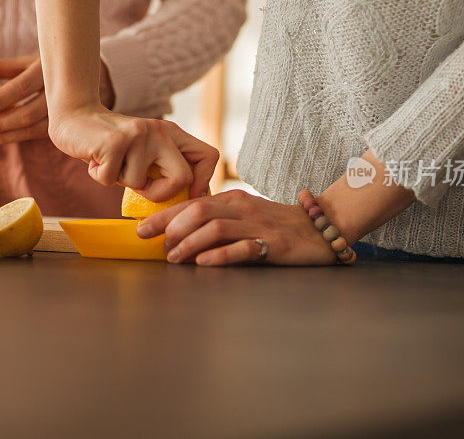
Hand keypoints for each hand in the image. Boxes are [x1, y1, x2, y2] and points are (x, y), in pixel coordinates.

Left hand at [0, 56, 115, 144]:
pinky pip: (37, 134)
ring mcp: (63, 111)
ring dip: (5, 135)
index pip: (20, 88)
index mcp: (47, 69)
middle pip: (27, 114)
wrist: (86, 76)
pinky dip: (16, 137)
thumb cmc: (47, 66)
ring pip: (33, 129)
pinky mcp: (62, 124)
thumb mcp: (25, 61)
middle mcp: (58, 92)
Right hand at [48, 104, 218, 200]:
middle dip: (161, 194)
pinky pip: (111, 180)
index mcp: (172, 133)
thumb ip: (162, 167)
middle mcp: (160, 132)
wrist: (75, 118)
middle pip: (182, 178)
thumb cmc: (110, 144)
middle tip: (140, 188)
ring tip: (110, 163)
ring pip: (139, 184)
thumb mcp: (144, 151)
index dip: (203, 182)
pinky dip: (100, 176)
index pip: (208, 156)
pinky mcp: (114, 142)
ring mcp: (138, 136)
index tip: (187, 196)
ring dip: (120, 181)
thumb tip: (182, 202)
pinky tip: (96, 159)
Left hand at [137, 190, 337, 265]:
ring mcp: (258, 225)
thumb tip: (178, 236)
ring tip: (175, 258)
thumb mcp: (244, 216)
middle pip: (198, 210)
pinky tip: (203, 263)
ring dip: (189, 243)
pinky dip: (220, 256)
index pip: (191, 203)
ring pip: (215, 227)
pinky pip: (243, 247)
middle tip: (158, 247)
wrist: (322, 227)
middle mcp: (242, 208)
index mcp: (232, 200)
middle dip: (171, 228)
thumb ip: (217, 221)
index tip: (141, 231)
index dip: (163, 216)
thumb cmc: (277, 224)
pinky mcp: (274, 244)